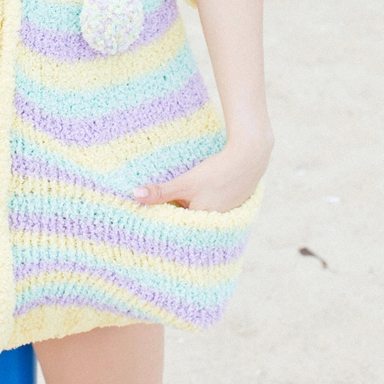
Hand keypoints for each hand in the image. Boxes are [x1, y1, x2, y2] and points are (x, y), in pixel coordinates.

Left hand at [133, 128, 272, 212]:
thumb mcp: (185, 183)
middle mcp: (213, 225)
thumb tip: (135, 195)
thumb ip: (161, 192)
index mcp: (201, 224)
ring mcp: (224, 215)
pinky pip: (210, 205)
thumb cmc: (217, 173)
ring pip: (197, 210)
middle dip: (174, 209)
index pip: (174, 224)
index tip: (147, 209)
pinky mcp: (230, 205)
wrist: (249, 157)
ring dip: (188, 203)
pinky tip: (201, 188)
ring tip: (182, 192)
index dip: (162, 215)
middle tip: (163, 197)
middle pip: (186, 218)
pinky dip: (202, 198)